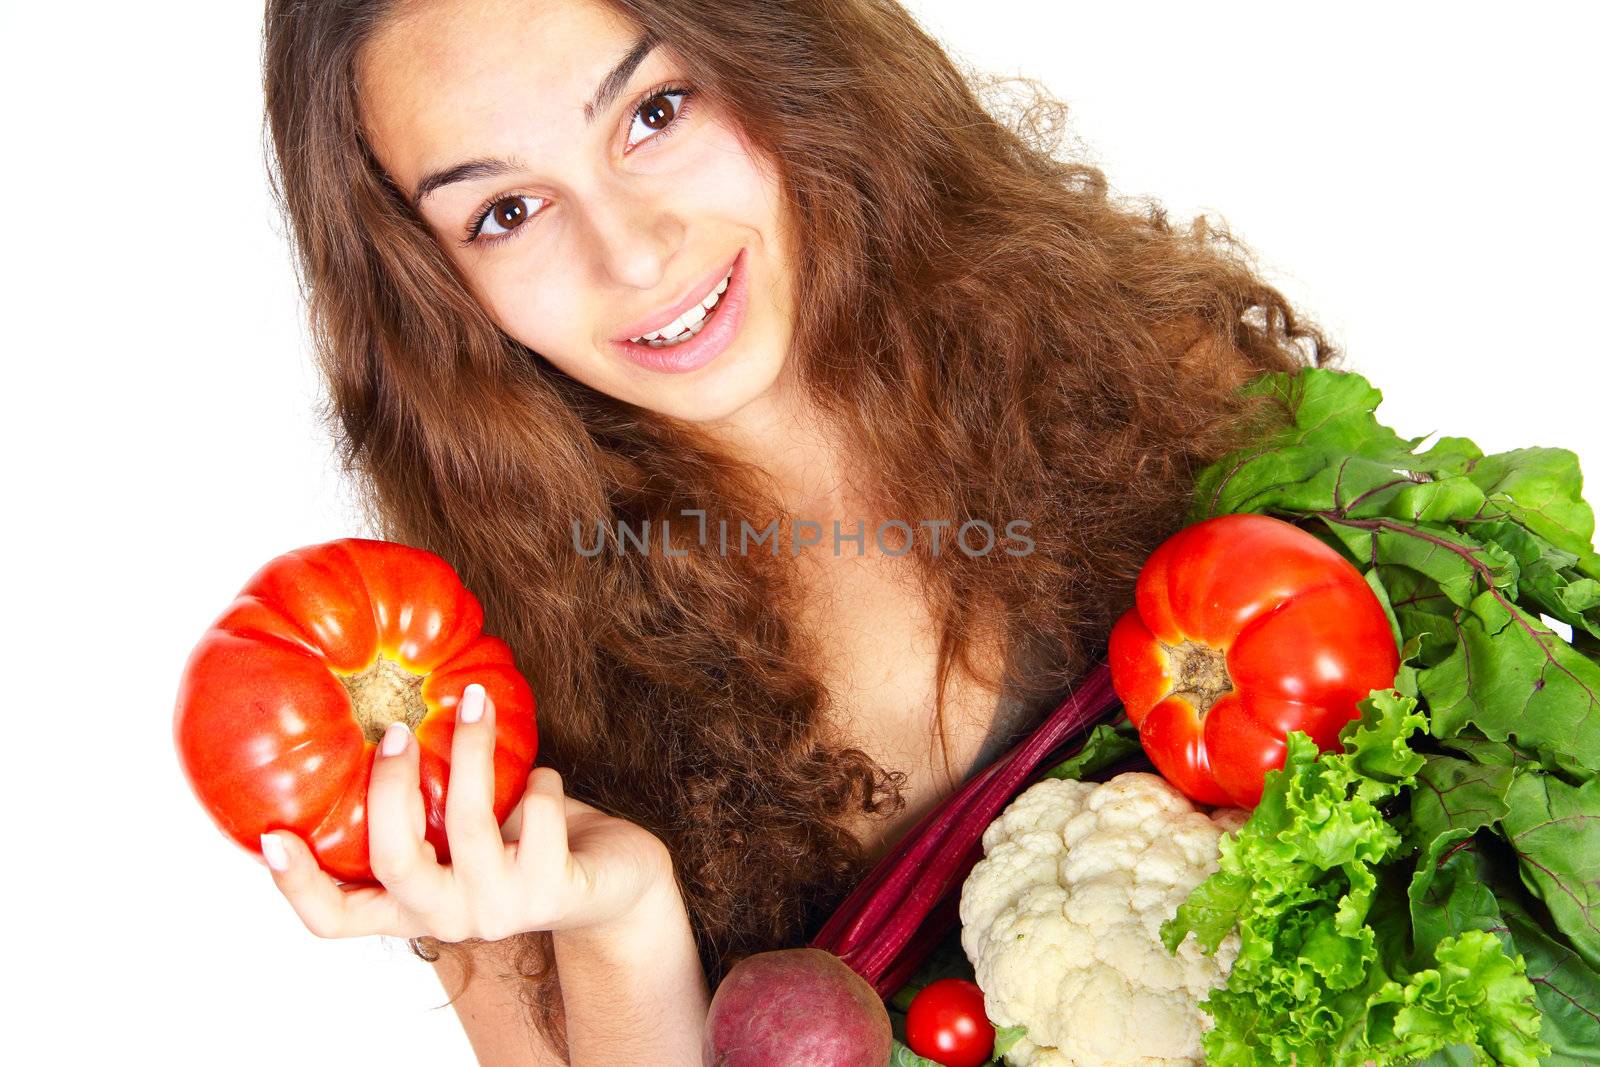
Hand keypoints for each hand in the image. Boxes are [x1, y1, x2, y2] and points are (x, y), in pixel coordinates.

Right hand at [260, 683, 671, 942]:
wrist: (613, 883)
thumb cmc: (524, 839)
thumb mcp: (464, 825)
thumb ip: (422, 799)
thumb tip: (374, 711)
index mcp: (413, 906)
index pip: (335, 919)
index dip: (298, 885)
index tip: (271, 835)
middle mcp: (447, 917)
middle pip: (394, 863)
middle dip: (389, 786)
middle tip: (391, 728)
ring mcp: (500, 910)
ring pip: (469, 824)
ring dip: (472, 751)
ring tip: (474, 699)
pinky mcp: (554, 890)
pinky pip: (537, 813)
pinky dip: (542, 780)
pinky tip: (545, 779)